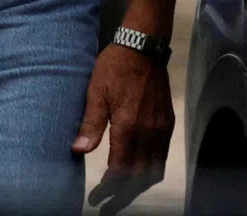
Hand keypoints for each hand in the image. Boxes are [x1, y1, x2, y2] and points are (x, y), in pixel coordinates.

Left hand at [74, 42, 173, 215]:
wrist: (143, 46)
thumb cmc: (115, 66)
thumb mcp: (96, 91)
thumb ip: (91, 123)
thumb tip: (78, 150)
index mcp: (128, 125)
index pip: (120, 170)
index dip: (108, 188)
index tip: (97, 198)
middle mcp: (148, 131)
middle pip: (139, 177)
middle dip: (122, 195)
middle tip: (108, 205)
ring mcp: (161, 128)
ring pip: (153, 170)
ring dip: (137, 186)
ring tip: (121, 192)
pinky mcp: (168, 122)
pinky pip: (162, 156)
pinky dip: (150, 171)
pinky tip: (138, 171)